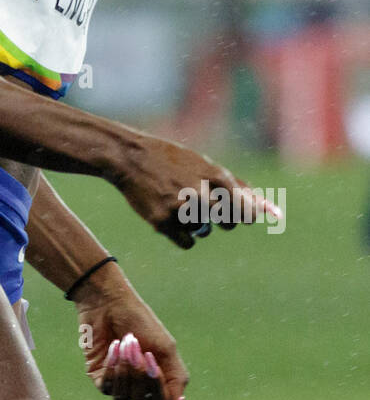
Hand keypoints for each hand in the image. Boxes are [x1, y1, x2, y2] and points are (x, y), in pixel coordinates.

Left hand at [76, 267, 187, 399]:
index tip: (153, 362)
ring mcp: (119, 382)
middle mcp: (138, 385)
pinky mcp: (100, 377)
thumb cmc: (141, 322)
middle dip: (140, 377)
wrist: (110, 303)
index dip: (157, 387)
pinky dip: (112, 369)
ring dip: (125, 373)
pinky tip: (113, 347)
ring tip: (125, 346)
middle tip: (139, 351)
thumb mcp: (165, 348)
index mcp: (158, 379)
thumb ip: (176, 379)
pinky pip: (107, 388)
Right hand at [113, 134, 281, 248]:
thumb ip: (237, 185)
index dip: (246, 215)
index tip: (241, 215)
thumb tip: (269, 207)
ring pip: (204, 231)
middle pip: (229, 222)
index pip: (245, 209)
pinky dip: (183, 235)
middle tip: (213, 211)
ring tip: (181, 205)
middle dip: (225, 221)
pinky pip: (187, 242)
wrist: (130, 158)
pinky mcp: (161, 221)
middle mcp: (199, 191)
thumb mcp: (204, 164)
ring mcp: (179, 208)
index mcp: (213, 175)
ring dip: (198, 224)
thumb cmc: (172, 160)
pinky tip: (173, 220)